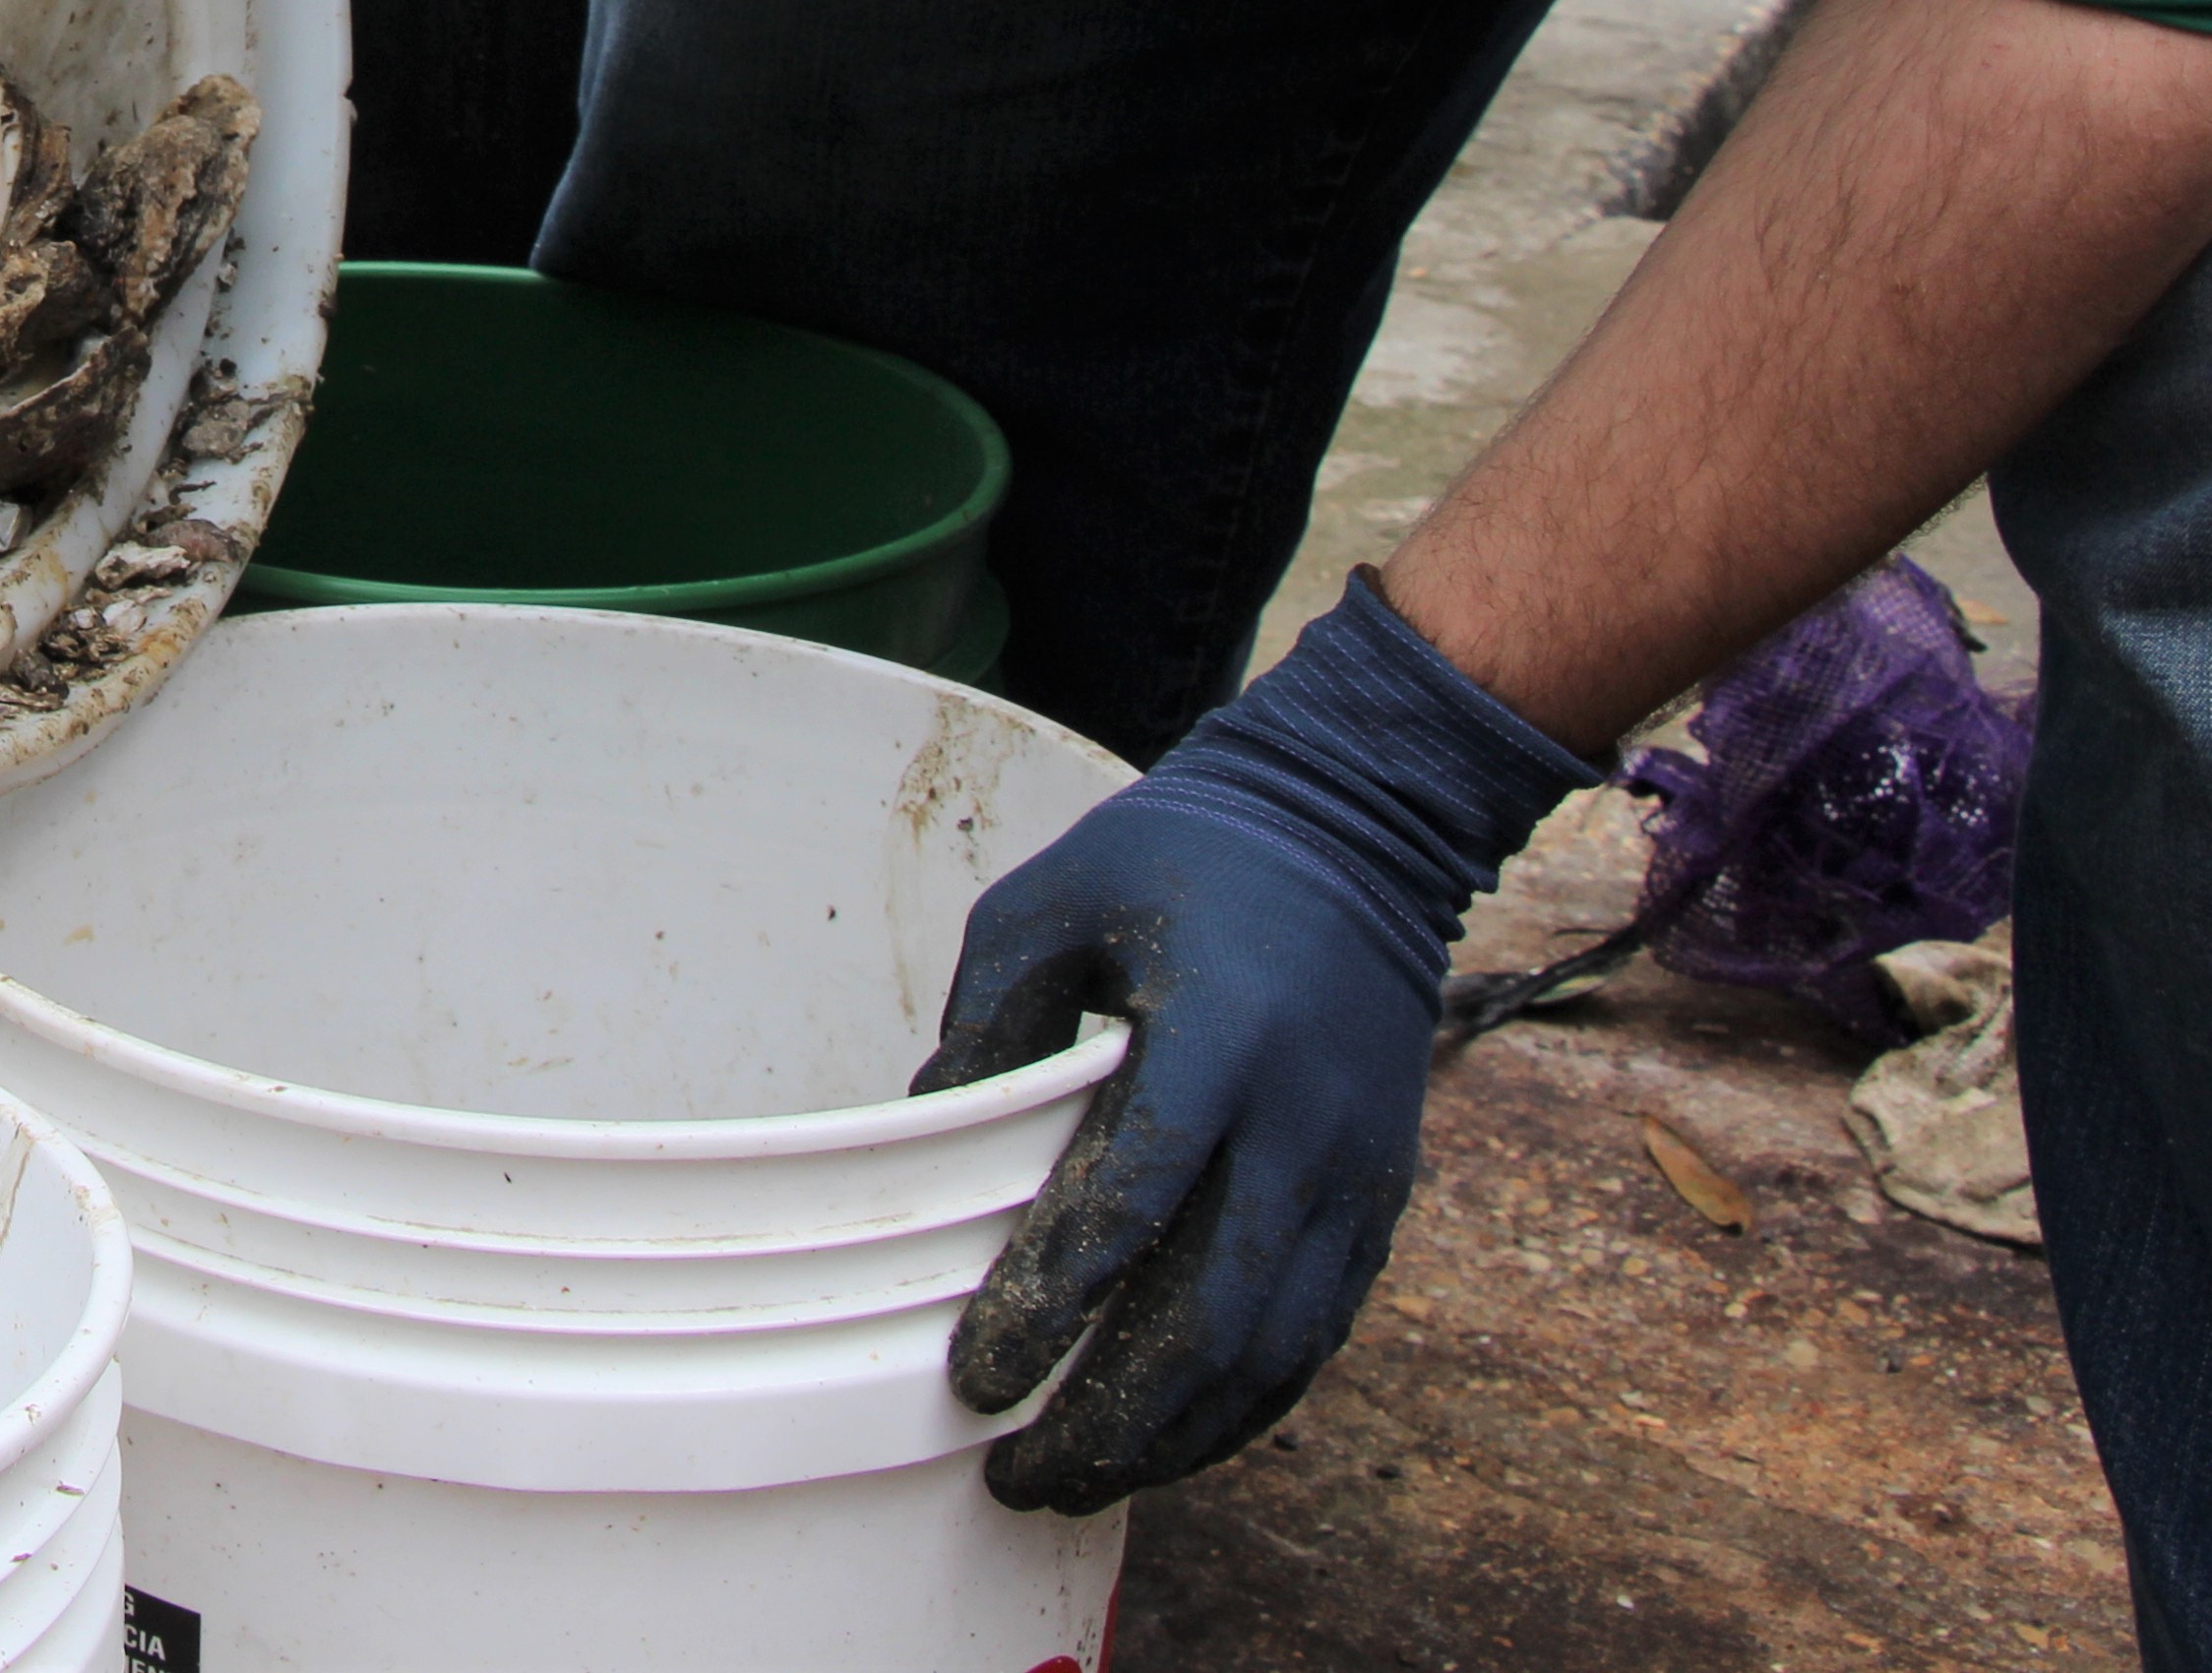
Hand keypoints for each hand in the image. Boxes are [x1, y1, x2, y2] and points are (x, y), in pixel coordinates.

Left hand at [920, 578, 1594, 1509]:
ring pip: (1272, 1353)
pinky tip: (1171, 1438)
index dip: (1049, 1306)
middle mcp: (1301, 1124)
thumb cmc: (1180, 857)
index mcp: (1216, 1041)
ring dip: (1174, 1437)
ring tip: (1078, 1481)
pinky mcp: (1382, 1197)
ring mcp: (1356, 1171)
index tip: (978, 1376)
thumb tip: (925, 1142)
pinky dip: (1243, 1405)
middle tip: (1016, 1473)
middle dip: (1110, 1418)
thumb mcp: (1052, 903)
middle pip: (1209, 1318)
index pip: (1128, 1207)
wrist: (1356, 827)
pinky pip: (1317, 1335)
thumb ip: (987, 1021)